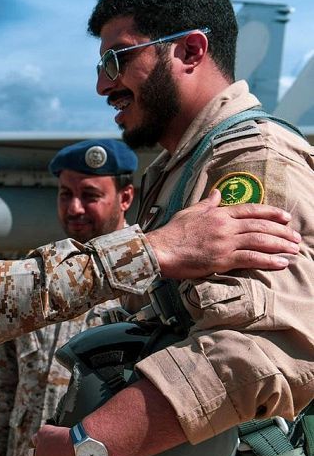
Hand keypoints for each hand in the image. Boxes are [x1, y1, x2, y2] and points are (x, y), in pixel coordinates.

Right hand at [147, 188, 299, 278]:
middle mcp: (225, 226)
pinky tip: (281, 263)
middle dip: (282, 231)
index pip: (251, 210)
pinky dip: (269, 261)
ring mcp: (225, 242)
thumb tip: (217, 192)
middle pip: (261, 225)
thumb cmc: (171, 233)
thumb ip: (207, 203)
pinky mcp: (222, 259)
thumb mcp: (190, 212)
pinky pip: (251, 259)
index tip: (286, 217)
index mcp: (218, 214)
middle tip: (296, 237)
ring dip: (280, 245)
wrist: (159, 250)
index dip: (271, 213)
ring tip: (294, 250)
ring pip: (260, 241)